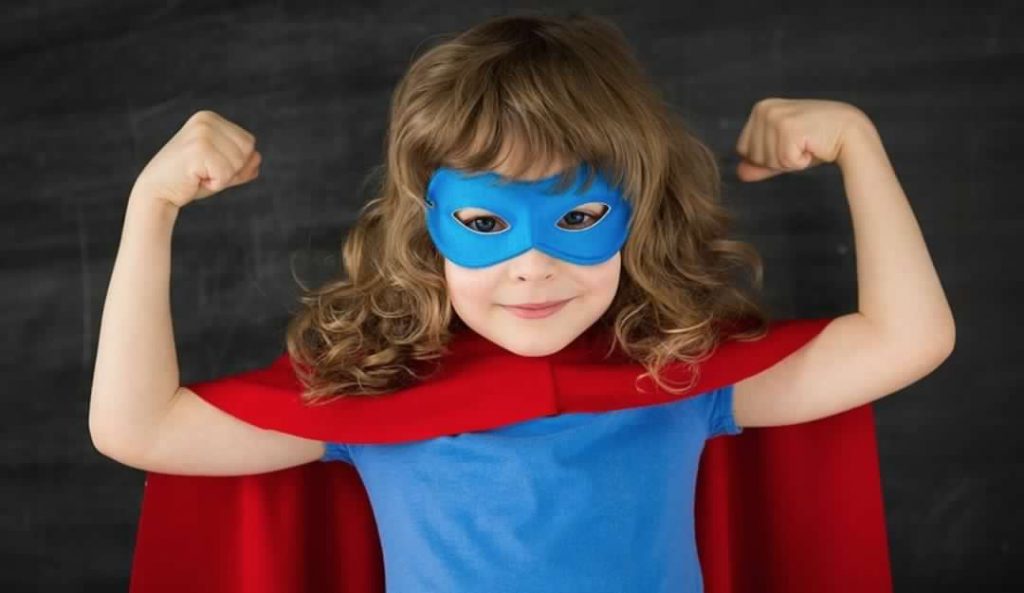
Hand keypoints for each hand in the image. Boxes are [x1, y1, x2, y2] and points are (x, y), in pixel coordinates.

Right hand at [131, 110, 260, 208]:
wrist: (157, 192)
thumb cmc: (189, 180)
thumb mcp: (221, 169)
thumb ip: (242, 164)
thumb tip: (258, 158)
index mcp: (211, 118)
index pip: (249, 142)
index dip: (236, 163)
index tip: (209, 165)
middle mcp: (206, 120)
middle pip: (247, 150)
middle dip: (231, 170)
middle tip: (204, 172)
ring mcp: (202, 133)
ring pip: (238, 163)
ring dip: (222, 178)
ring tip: (199, 174)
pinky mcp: (199, 149)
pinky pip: (226, 174)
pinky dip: (215, 184)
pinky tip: (195, 179)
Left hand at [734, 98, 868, 181]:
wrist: (851, 133)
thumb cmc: (817, 142)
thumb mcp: (783, 152)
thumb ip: (760, 163)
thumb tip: (739, 173)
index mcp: (760, 109)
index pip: (743, 149)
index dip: (766, 157)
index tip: (789, 143)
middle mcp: (764, 109)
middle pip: (753, 156)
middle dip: (778, 159)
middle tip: (801, 144)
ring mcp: (776, 117)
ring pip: (768, 160)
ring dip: (790, 160)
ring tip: (807, 144)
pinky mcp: (789, 129)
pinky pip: (784, 162)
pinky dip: (800, 162)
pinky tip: (813, 147)